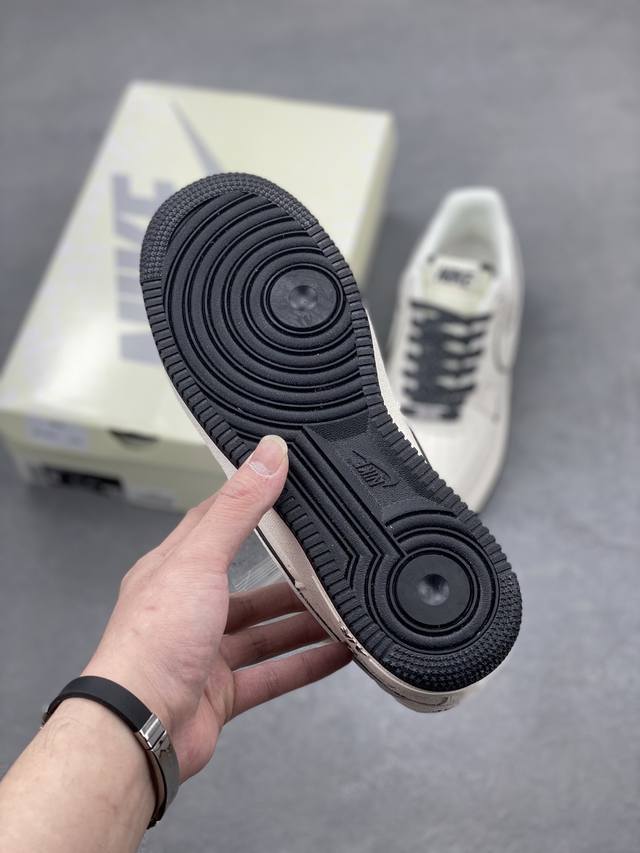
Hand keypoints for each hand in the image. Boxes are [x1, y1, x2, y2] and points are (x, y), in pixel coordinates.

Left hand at [85, 435, 350, 779]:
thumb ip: (238, 509)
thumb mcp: (200, 560)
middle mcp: (188, 609)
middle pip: (247, 585)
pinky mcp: (221, 692)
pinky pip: (273, 673)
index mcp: (174, 570)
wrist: (138, 728)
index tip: (281, 486)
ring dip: (303, 622)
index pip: (213, 523)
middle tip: (326, 564)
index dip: (247, 504)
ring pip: (265, 631)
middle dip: (288, 577)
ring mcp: (205, 652)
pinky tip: (336, 655)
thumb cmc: (151, 644)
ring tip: (342, 610)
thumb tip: (266, 455)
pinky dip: (306, 663)